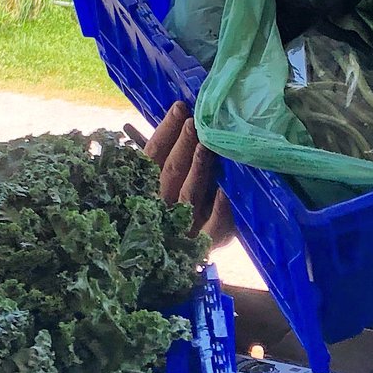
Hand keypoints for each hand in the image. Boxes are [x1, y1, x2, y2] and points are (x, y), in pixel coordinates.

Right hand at [147, 103, 234, 244]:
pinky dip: (218, 210)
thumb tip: (154, 120)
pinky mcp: (204, 245)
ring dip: (197, 168)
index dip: (166, 132)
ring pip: (188, 194)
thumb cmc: (176, 211)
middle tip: (194, 121)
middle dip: (182, 144)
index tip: (179, 108)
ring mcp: (182, 227)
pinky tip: (224, 193)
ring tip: (205, 145)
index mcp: (148, 189)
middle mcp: (162, 208)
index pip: (152, 156)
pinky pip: (211, 228)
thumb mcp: (164, 181)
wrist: (177, 265)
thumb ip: (164, 155)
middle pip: (170, 172)